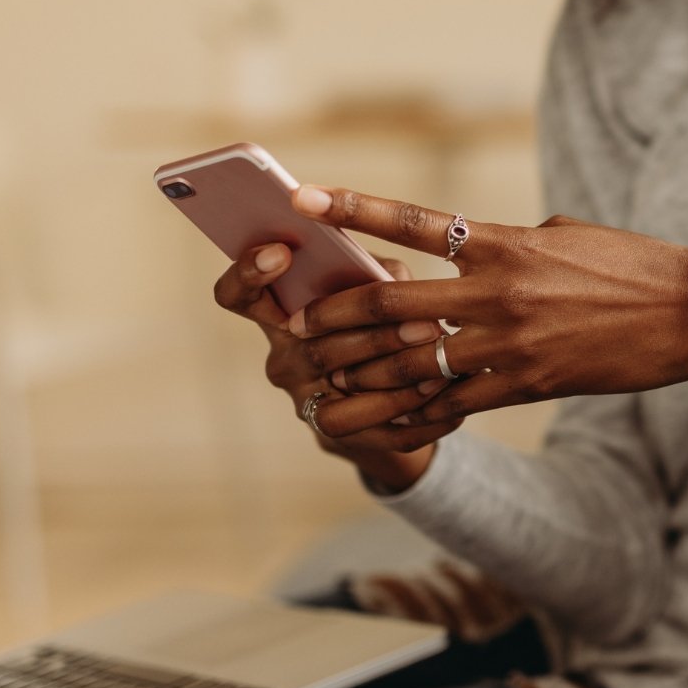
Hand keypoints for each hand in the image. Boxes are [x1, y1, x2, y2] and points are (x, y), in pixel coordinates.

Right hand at [212, 243, 462, 488]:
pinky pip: (377, 429)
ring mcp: (305, 402)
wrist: (382, 405)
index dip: (249, 272)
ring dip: (398, 370)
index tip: (281, 250)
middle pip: (314, 346)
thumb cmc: (374, 325)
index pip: (238, 296)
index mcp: (279, 316)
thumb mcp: (370, 291)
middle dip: (373, 332)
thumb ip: (376, 275)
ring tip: (440, 354)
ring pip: (344, 387)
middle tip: (423, 322)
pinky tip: (449, 392)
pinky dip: (417, 410)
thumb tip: (397, 279)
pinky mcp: (339, 437)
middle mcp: (284, 362)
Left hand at [288, 186, 687, 424]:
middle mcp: (494, 291)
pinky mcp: (525, 385)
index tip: (305, 196)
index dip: (353, 208)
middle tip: (298, 327)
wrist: (687, 311)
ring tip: (323, 386)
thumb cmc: (631, 263)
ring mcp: (507, 342)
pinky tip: (383, 425)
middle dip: (337, 317)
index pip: (413, 222)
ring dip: (361, 376)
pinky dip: (415, 415)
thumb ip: (511, 239)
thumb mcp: (565, 232)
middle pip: (393, 304)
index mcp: (502, 241)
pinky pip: (454, 405)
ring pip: (411, 363)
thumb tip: (478, 246)